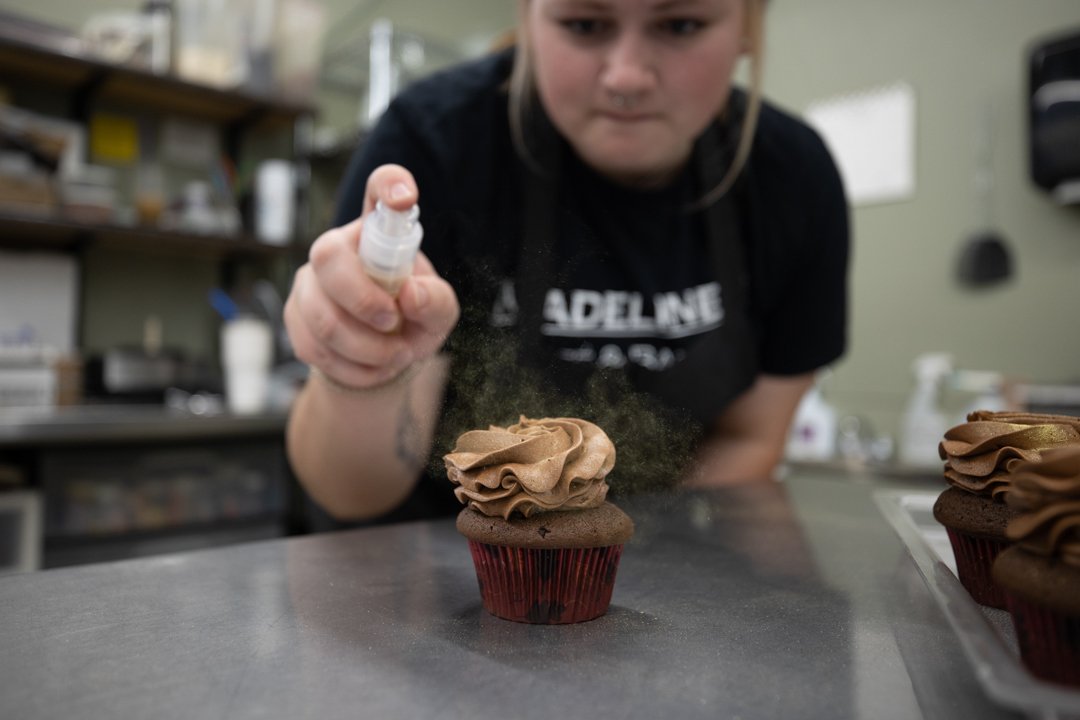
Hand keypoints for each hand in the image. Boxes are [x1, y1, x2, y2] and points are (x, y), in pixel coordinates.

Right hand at [284, 164, 459, 389]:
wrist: (383, 361)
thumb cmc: (414, 321)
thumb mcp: (438, 313)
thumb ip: (435, 301)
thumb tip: (410, 295)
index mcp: (378, 234)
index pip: (379, 189)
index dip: (390, 185)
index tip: (406, 197)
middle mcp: (338, 248)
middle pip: (328, 256)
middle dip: (364, 301)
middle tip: (394, 322)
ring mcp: (309, 282)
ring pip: (322, 317)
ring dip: (367, 348)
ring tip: (396, 355)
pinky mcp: (294, 317)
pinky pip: (316, 347)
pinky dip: (354, 368)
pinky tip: (374, 366)